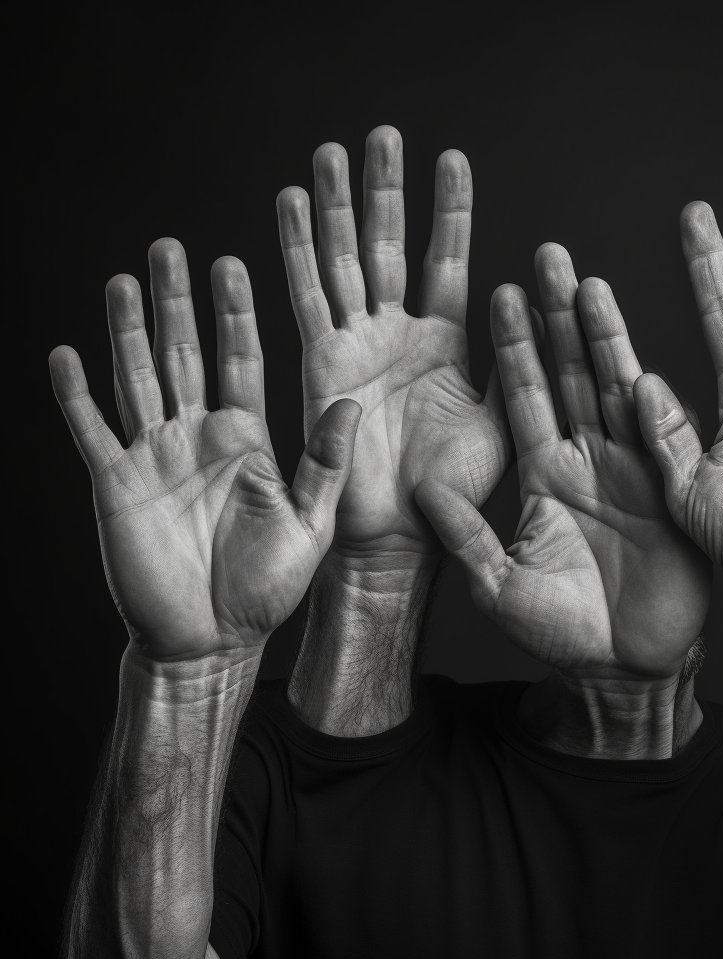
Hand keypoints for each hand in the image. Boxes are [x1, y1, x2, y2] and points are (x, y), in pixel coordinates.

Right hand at [50, 240, 359, 661]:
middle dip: (179, 302)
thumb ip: (325, 463)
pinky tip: (65, 354)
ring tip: (124, 280)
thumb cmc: (267, 587)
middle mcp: (199, 437)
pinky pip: (92, 430)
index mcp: (247, 440)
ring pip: (138, 378)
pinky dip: (76, 395)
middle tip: (172, 246)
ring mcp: (155, 456)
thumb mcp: (310, 522)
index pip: (241, 361)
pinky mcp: (116, 484)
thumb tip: (349, 403)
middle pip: (186, 354)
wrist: (214, 640)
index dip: (235, 314)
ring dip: (127, 330)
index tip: (234, 263)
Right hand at [276, 127, 508, 569]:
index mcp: (445, 344)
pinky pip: (306, 299)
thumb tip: (538, 311)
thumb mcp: (501, 424)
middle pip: (389, 246)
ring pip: (343, 261)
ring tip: (331, 153)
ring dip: (334, 207)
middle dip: (385, 191)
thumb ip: (515, 368)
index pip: (447, 261)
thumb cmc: (454, 489)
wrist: (403, 534)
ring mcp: (357, 346)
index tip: (452, 158)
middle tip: (383, 136)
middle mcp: (397, 335)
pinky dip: (295, 253)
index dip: (449, 211)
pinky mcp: (320, 364)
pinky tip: (288, 204)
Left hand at [416, 245, 710, 680]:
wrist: (624, 666)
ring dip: (602, 339)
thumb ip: (466, 536)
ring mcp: (631, 473)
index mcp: (543, 475)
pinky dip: (650, 403)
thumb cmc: (560, 633)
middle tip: (547, 257)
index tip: (501, 293)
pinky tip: (636, 358)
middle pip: (570, 376)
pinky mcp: (669, 494)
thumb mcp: (499, 586)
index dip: (514, 347)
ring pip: (614, 392)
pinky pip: (660, 442)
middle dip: (559, 318)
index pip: (524, 397)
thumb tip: (422, 490)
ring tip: (588, 282)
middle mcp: (586, 462)